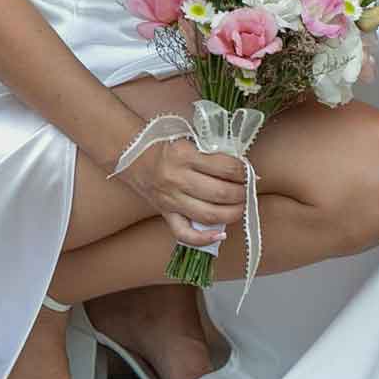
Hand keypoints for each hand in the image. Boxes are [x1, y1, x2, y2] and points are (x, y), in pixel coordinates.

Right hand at [115, 138, 246, 246]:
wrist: (131, 154)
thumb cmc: (165, 144)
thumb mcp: (189, 139)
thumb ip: (213, 151)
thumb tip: (242, 168)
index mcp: (184, 155)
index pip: (225, 167)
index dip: (243, 172)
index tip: (248, 172)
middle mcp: (177, 179)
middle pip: (220, 193)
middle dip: (241, 193)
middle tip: (247, 189)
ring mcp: (170, 199)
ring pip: (209, 215)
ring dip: (232, 213)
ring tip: (240, 206)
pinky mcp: (165, 213)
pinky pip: (184, 233)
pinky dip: (204, 239)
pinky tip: (220, 234)